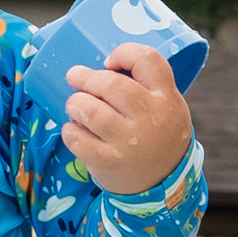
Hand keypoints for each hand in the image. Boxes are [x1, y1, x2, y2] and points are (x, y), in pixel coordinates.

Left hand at [61, 42, 192, 194]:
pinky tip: (75, 130)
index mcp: (166, 98)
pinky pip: (77, 138)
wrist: (164, 183)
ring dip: (75, 103)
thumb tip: (100, 66)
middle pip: (110, 84)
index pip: (147, 59)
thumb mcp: (167, 106)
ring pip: (89, 109)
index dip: (123, 53)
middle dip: (86, 78)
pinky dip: (70, 131)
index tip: (108, 62)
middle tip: (74, 76)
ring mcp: (128, 141)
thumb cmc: (158, 134)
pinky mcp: (108, 161)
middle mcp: (150, 118)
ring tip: (74, 106)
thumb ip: (145, 85)